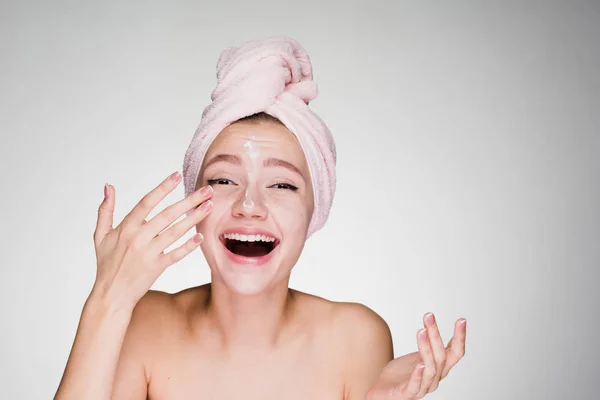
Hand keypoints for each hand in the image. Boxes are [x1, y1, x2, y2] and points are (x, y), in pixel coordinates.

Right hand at [91, 171, 212, 309]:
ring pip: (175, 232)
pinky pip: (177, 254)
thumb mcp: (100, 235)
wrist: (111, 294)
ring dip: (194, 218)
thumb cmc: (107, 263)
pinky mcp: (157, 267)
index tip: (176, 175)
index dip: (162, 188)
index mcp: (126, 227)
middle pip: (168, 214)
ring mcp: (149, 253)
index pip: (147, 202)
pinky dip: (188, 246)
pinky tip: (201, 236)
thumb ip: (105, 210)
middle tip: (206, 190)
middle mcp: (138, 238)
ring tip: (209, 207)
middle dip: (189, 201)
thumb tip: (109, 187)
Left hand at [366, 314, 466, 398]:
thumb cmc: (401, 374)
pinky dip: (418, 375)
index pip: (455, 353)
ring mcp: (423, 388)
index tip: (461, 320)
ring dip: (427, 349)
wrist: (384, 391)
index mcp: (439, 368)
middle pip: (441, 356)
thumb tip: (432, 326)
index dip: (460, 337)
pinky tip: (419, 364)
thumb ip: (428, 347)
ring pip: (430, 369)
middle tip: (429, 317)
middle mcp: (435, 379)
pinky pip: (415, 386)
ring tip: (421, 332)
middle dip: (435, 335)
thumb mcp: (418, 356)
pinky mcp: (408, 394)